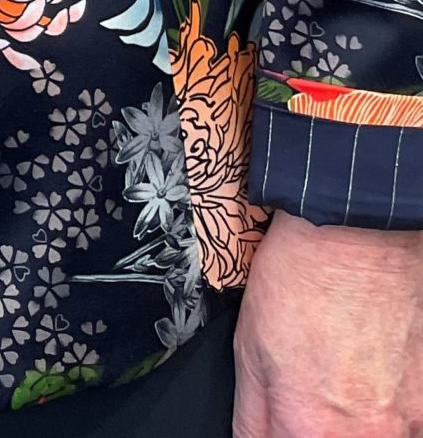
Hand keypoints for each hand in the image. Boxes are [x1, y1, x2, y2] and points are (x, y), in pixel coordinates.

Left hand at [235, 210, 422, 433]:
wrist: (358, 235)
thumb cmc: (302, 281)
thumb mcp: (249, 348)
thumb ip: (253, 417)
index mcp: (306, 429)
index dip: (280, 433)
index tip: (283, 417)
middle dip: (316, 427)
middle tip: (315, 388)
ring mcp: (404, 426)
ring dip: (357, 422)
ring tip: (346, 376)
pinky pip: (405, 427)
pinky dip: (388, 410)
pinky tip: (374, 373)